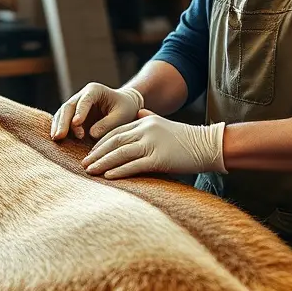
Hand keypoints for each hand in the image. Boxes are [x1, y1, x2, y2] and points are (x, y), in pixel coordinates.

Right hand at [50, 83, 143, 140]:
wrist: (125, 106)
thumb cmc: (125, 108)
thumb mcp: (122, 115)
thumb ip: (108, 124)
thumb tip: (91, 134)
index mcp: (95, 90)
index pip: (85, 100)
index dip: (80, 111)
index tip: (77, 123)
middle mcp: (82, 95)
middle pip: (68, 106)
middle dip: (63, 121)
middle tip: (60, 136)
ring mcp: (76, 105)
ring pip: (62, 113)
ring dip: (59, 126)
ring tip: (57, 139)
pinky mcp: (73, 115)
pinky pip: (63, 120)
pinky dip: (59, 128)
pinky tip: (57, 139)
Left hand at [82, 113, 226, 178]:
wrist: (208, 145)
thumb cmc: (186, 137)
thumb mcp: (164, 122)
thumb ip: (149, 118)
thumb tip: (139, 113)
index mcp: (145, 122)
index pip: (116, 132)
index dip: (100, 143)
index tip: (91, 154)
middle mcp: (145, 130)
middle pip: (114, 141)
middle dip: (96, 153)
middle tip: (83, 164)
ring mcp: (152, 144)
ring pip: (120, 153)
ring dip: (102, 163)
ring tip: (90, 171)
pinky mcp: (159, 159)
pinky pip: (134, 165)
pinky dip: (119, 171)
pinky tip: (108, 177)